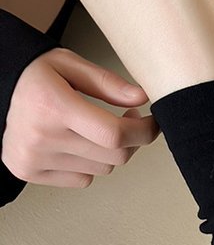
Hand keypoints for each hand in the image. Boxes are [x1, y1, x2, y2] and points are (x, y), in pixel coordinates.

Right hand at [1, 47, 159, 187]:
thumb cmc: (32, 77)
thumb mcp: (69, 65)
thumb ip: (106, 83)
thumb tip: (140, 99)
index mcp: (51, 105)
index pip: (114, 134)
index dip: (143, 132)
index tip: (152, 123)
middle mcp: (41, 136)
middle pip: (114, 156)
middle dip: (132, 140)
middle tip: (128, 121)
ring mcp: (34, 158)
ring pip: (103, 169)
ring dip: (109, 151)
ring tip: (94, 129)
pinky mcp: (30, 172)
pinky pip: (84, 179)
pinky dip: (88, 164)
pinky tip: (74, 144)